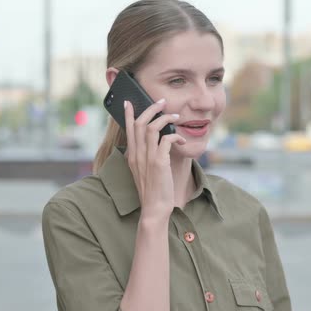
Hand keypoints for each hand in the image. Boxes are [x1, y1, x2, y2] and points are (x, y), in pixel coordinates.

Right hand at [123, 99, 185, 218]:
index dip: (129, 114)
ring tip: (176, 116)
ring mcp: (147, 158)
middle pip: (140, 123)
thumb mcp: (145, 171)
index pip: (128, 129)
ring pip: (152, 128)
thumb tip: (159, 141)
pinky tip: (181, 140)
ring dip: (165, 118)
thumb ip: (147, 156)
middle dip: (151, 108)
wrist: (154, 209)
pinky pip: (166, 140)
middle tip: (162, 102)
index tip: (129, 102)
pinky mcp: (159, 163)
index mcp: (132, 156)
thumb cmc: (153, 191)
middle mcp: (137, 155)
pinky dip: (175, 136)